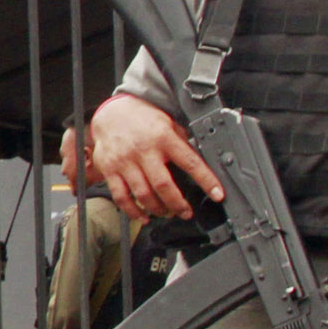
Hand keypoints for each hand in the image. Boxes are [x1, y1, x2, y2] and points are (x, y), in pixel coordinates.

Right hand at [90, 93, 224, 220]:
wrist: (112, 112)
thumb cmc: (143, 119)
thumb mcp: (167, 123)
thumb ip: (181, 141)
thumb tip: (199, 161)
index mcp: (163, 137)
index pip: (190, 162)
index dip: (207, 181)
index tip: (218, 194)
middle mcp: (144, 150)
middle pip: (163, 185)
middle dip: (178, 204)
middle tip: (186, 212)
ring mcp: (125, 161)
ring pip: (143, 194)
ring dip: (158, 209)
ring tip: (167, 213)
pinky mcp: (109, 170)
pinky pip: (121, 197)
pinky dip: (133, 211)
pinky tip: (143, 216)